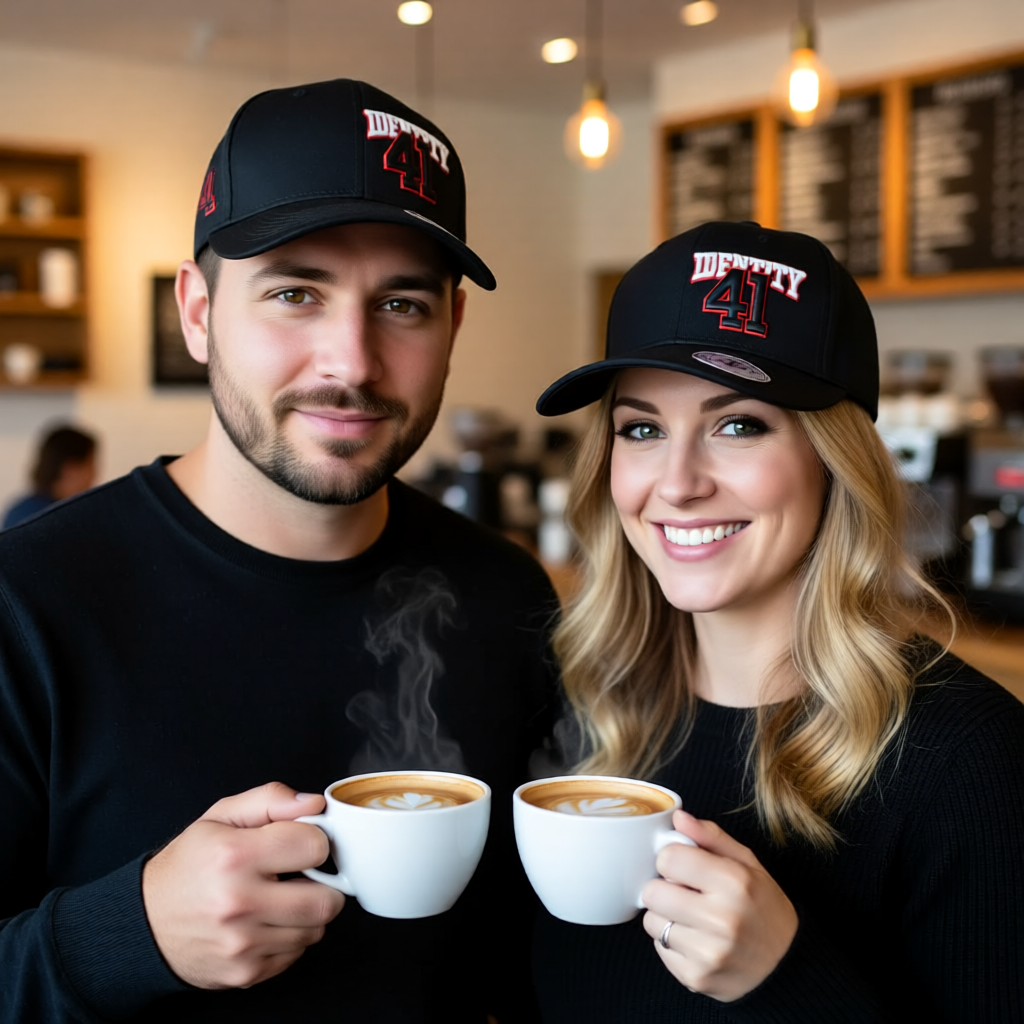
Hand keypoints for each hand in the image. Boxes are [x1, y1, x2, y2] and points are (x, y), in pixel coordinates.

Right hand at [143, 782, 345, 988]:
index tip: (300, 844)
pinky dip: (290, 937)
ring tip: (280, 898)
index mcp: (234, 856)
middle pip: (326, 899)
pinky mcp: (245, 973)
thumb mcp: (220, 817)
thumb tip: (314, 804)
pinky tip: (266, 922)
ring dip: (306, 912)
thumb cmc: (187, 866)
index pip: (315, 846)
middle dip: (322, 883)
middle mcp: (239, 903)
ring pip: (315, 929)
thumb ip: (270, 800)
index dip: (314, 841)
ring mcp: (243, 944)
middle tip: (301, 875)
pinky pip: (296, 954)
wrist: (143, 924)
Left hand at [641, 810, 797, 1001]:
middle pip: (652, 892)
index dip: (672, 859)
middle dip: (664, 888)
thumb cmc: (763, 906)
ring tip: (691, 917)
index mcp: (734, 882)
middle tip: (684, 892)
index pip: (668, 858)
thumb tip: (677, 817)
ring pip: (652, 921)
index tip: (683, 865)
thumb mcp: (748, 863)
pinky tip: (695, 939)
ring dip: (665, 916)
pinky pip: (659, 948)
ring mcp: (708, 953)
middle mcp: (721, 919)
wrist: (786, 965)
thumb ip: (710, 837)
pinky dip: (671, 942)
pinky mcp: (696, 978)